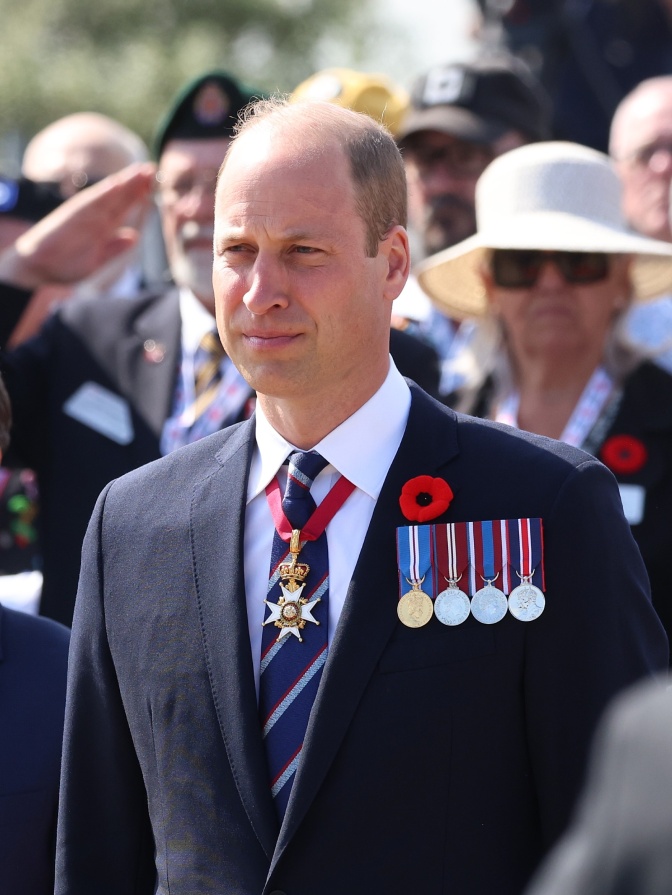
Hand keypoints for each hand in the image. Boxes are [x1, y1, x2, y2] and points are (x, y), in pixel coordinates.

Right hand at [0, 162, 156, 289]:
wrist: (36, 268)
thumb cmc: (64, 264)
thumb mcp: (96, 261)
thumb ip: (113, 249)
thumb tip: (134, 236)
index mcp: (100, 228)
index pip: (123, 207)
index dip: (138, 195)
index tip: (154, 183)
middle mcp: (93, 219)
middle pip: (118, 198)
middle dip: (135, 183)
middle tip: (152, 168)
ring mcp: (82, 217)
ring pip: (106, 197)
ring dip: (123, 183)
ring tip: (140, 171)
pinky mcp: (70, 219)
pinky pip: (88, 205)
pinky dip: (102, 194)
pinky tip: (116, 184)